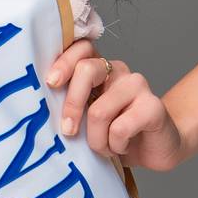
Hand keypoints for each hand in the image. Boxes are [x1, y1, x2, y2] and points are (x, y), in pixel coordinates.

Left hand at [47, 43, 185, 173]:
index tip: (51, 84)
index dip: (64, 62)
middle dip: (72, 106)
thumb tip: (41, 108)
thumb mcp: (87, 119)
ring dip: (97, 140)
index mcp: (100, 68)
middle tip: (69, 131)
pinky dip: (115, 145)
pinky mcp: (153, 106)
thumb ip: (72, 105)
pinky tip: (123, 147)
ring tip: (105, 148)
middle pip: (87, 71)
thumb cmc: (115, 134)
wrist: (156, 149)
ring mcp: (137, 85)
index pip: (81, 48)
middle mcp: (118, 71)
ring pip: (99, 110)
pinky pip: (120, 128)